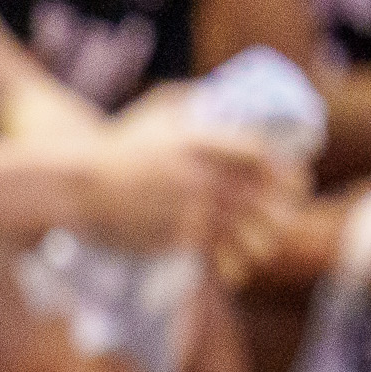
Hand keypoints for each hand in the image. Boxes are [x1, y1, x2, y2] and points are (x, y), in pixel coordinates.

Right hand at [78, 111, 293, 261]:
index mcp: (202, 142)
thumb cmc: (116, 146)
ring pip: (247, 233)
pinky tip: (234, 270)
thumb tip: (232, 101)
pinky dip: (232, 266)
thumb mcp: (158, 110)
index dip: (289, 173)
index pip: (264, 158)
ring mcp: (189, 209)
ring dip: (262, 244)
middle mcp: (201, 176)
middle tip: (282, 219)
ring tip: (262, 248)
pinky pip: (218, 255)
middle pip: (265, 200)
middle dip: (283, 214)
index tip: (294, 182)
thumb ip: (198, 103)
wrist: (76, 184)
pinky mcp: (175, 238)